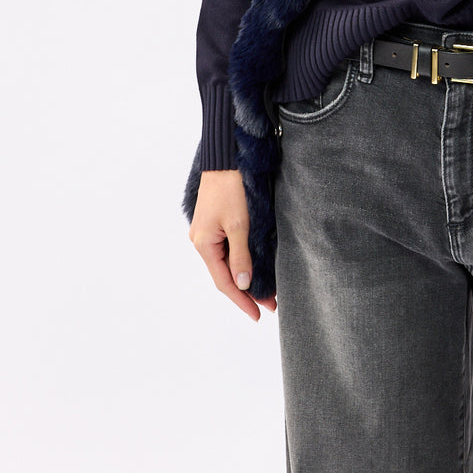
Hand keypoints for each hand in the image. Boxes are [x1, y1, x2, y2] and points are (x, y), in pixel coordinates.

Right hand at [188, 170, 277, 320]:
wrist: (225, 158)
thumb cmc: (231, 188)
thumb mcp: (239, 223)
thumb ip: (241, 255)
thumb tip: (244, 284)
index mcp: (203, 244)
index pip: (224, 281)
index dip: (241, 300)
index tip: (258, 315)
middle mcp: (202, 241)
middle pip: (225, 274)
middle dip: (247, 291)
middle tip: (270, 305)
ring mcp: (208, 232)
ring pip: (227, 263)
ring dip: (246, 277)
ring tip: (267, 291)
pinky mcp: (216, 223)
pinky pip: (228, 250)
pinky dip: (241, 261)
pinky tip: (255, 268)